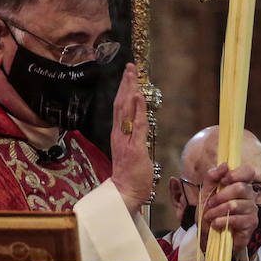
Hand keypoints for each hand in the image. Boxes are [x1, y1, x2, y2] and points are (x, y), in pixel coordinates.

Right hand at [110, 64, 152, 212]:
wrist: (125, 193)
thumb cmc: (131, 176)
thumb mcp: (133, 152)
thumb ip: (135, 137)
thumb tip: (141, 124)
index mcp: (119, 135)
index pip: (120, 108)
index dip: (124, 90)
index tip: (128, 75)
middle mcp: (119, 135)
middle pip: (120, 104)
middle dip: (126, 84)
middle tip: (130, 66)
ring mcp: (125, 141)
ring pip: (126, 111)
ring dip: (130, 91)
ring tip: (133, 74)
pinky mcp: (134, 149)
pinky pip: (136, 127)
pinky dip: (137, 111)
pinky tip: (138, 97)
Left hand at [198, 163, 258, 251]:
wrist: (209, 236)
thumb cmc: (210, 214)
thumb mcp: (205, 193)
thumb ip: (212, 178)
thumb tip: (224, 165)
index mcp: (240, 185)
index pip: (248, 171)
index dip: (237, 173)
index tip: (223, 180)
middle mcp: (250, 196)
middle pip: (241, 188)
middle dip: (221, 196)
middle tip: (210, 204)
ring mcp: (252, 211)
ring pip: (236, 205)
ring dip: (218, 211)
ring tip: (209, 216)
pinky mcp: (251, 224)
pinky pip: (237, 219)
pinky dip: (222, 221)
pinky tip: (215, 224)